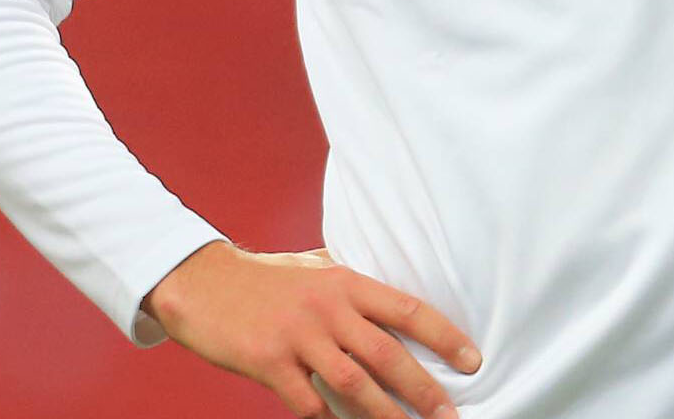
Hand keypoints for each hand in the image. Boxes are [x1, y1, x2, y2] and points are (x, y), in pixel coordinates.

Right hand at [144, 242, 480, 418]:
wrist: (200, 283)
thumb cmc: (263, 279)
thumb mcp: (312, 268)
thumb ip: (349, 283)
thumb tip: (391, 297)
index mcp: (343, 282)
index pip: (406, 309)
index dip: (444, 335)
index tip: (473, 360)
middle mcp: (325, 308)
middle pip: (387, 354)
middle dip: (425, 389)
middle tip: (451, 415)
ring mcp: (297, 337)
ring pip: (354, 385)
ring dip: (386, 415)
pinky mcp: (269, 363)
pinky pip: (309, 404)